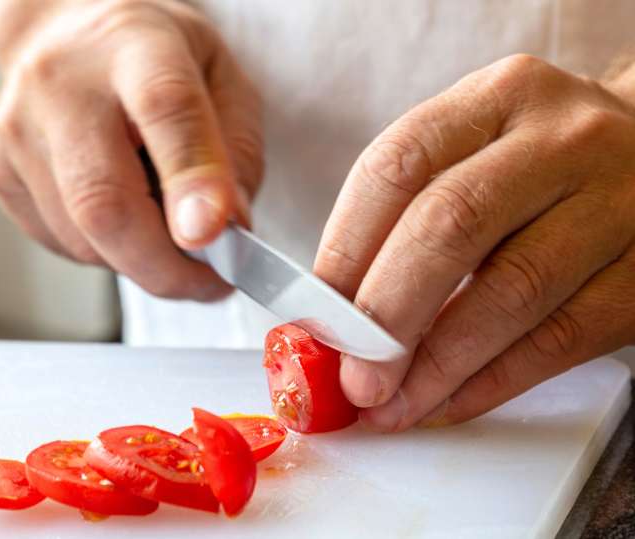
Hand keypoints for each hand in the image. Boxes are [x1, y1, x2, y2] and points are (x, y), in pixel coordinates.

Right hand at [0, 0, 262, 299]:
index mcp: (138, 49)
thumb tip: (225, 233)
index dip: (190, 182)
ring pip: (83, 239)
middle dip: (164, 267)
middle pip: (104, 200)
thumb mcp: (224, 84)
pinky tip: (121, 212)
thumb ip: (234, 156)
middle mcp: (64, 85)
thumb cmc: (156, 62)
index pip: (165, 112)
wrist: (70, 31)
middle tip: (208, 281)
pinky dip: (105, 251)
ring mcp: (19, 128)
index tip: (211, 236)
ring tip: (164, 224)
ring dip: (139, 258)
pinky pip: (61, 245)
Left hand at [314, 54, 634, 430]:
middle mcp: (560, 142)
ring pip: (509, 292)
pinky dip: (490, 382)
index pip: (397, 167)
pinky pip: (558, 340)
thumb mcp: (478, 150)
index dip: (344, 249)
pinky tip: (445, 402)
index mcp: (498, 98)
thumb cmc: (539, 165)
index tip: (317, 314)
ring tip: (390, 404)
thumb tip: (338, 311)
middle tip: (352, 374)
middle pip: (449, 226)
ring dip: (435, 364)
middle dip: (385, 313)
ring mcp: (616, 205)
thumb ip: (409, 212)